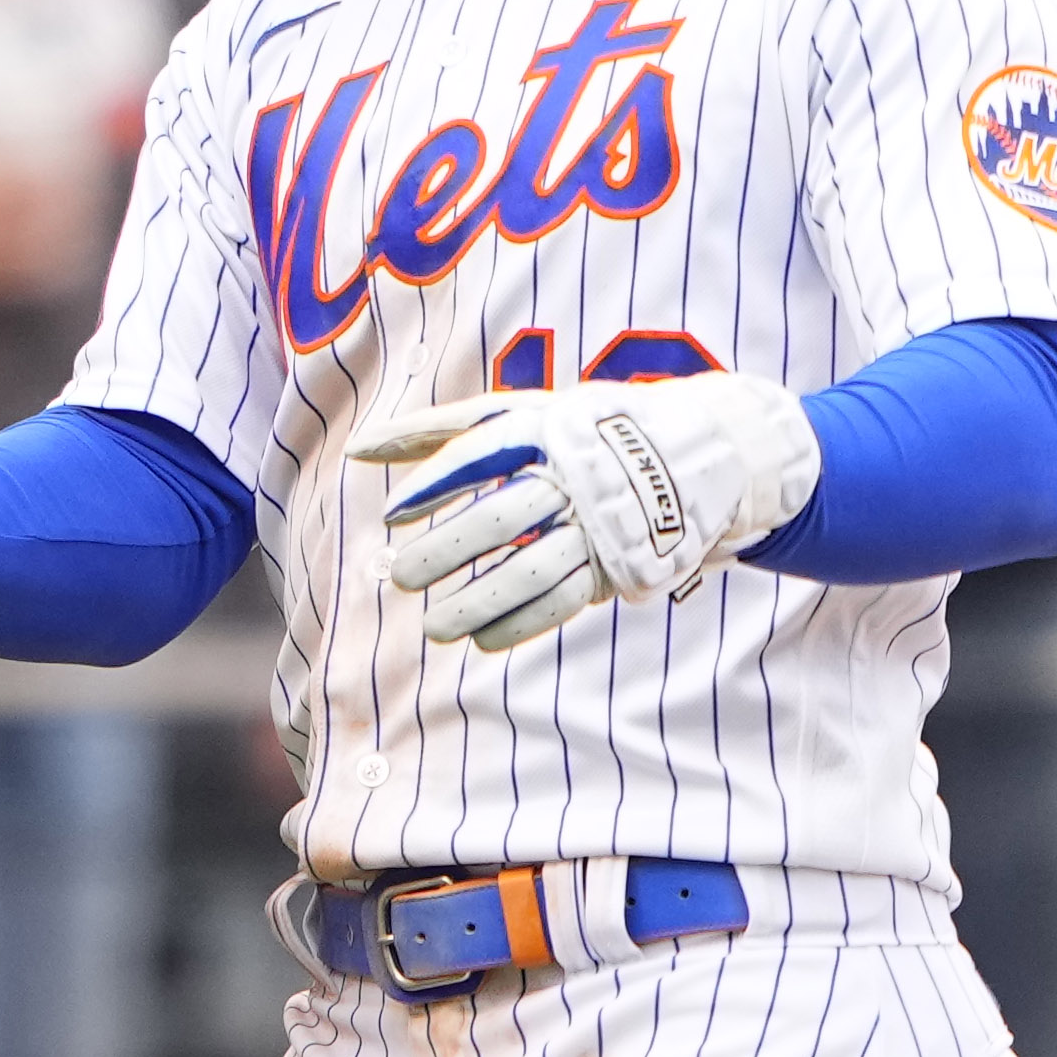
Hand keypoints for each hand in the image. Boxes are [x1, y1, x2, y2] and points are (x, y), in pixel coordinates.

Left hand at [352, 359, 821, 653]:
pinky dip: (521, 624)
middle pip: (502, 519)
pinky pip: (566, 601)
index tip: (393, 514)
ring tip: (434, 628)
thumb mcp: (516, 416)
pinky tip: (480, 640)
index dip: (436, 485)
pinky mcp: (621, 564)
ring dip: (479, 603)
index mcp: (546, 430)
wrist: (698, 451)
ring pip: (533, 571)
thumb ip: (438, 432)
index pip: (482, 455)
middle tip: (401, 577)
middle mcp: (574, 477)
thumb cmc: (583, 430)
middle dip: (448, 552)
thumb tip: (357, 452)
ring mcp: (600, 524)